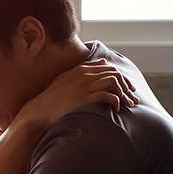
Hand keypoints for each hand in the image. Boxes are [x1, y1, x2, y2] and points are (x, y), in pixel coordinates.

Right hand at [18, 59, 138, 132]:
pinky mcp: (85, 98)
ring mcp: (85, 86)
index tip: (127, 89)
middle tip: (133, 98)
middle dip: (127, 86)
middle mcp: (85, 75)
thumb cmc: (50, 99)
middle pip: (115, 74)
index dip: (121, 78)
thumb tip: (102, 62)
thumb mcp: (65, 79)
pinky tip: (116, 109)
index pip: (108, 68)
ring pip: (115, 84)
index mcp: (81, 69)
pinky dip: (116, 101)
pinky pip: (108, 95)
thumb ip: (83, 69)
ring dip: (125, 94)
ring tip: (129, 105)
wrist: (39, 110)